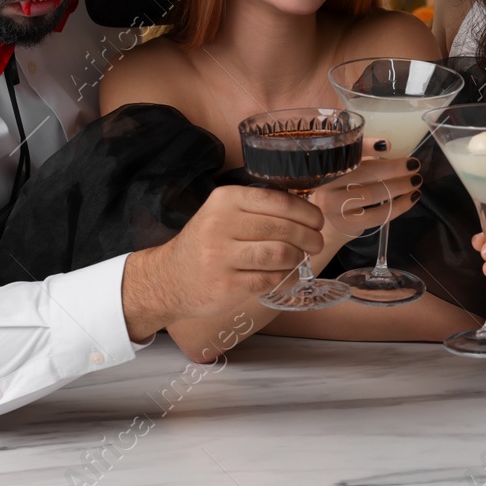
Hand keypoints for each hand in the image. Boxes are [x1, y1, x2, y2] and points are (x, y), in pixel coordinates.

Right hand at [124, 184, 324, 338]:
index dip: (306, 212)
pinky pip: (270, 279)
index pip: (279, 201)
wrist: (168, 279)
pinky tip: (285, 274)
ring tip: (300, 258)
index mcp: (225, 200)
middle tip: (316, 243)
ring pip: (280, 254)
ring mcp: (221, 257)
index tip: (317, 221)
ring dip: (298, 257)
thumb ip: (258, 208)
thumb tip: (306, 209)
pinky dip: (285, 276)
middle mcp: (221, 224)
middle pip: (283, 228)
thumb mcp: (223, 213)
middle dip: (309, 237)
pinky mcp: (225, 285)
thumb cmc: (205, 243)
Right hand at [310, 154, 420, 244]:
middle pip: (363, 174)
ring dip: (398, 187)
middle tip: (414, 164)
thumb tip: (397, 155)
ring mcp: (334, 206)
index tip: (387, 145)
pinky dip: (399, 206)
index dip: (367, 147)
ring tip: (416, 180)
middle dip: (392, 168)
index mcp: (328, 165)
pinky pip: (377, 215)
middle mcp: (327, 184)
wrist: (327, 225)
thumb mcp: (349, 171)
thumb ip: (366, 161)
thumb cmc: (343, 190)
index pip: (347, 152)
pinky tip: (412, 198)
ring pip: (371, 195)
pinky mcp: (346, 223)